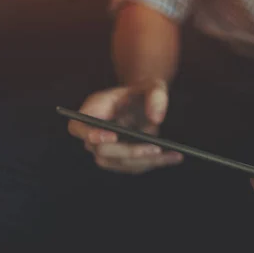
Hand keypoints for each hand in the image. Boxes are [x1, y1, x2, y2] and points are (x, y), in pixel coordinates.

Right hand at [68, 79, 183, 173]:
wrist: (146, 103)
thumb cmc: (144, 92)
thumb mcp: (154, 86)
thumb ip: (157, 97)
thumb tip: (156, 119)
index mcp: (92, 112)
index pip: (79, 128)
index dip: (92, 134)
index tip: (113, 136)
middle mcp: (94, 134)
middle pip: (102, 152)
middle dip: (129, 151)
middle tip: (155, 148)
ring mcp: (106, 150)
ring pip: (119, 163)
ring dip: (145, 161)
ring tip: (172, 155)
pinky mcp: (121, 160)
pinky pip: (134, 167)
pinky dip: (155, 163)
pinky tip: (174, 157)